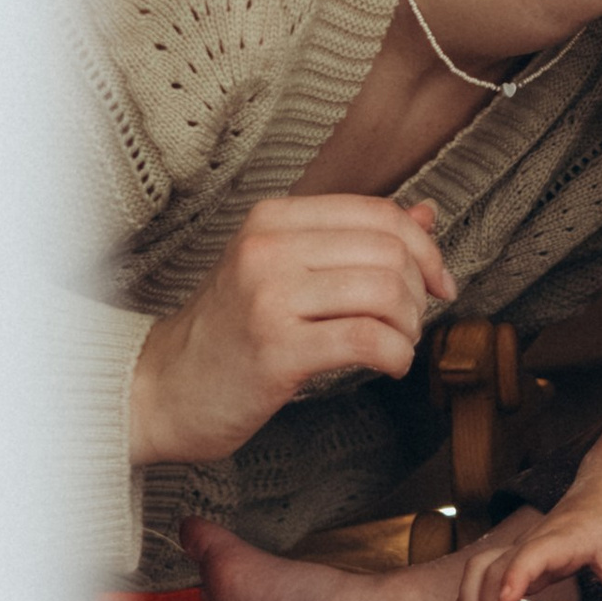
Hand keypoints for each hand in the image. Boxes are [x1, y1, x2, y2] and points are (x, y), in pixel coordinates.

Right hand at [128, 196, 454, 465]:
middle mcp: (268, 248)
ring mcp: (269, 297)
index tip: (439, 281)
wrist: (163, 387)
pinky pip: (368, 340)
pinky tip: (388, 366)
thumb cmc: (228, 331)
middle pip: (389, 252)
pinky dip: (396, 356)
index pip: (377, 212)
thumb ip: (352, 239)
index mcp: (273, 218)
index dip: (424, 247)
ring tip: (395, 345)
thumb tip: (425, 214)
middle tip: (409, 323)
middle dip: (419, 292)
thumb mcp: (283, 268)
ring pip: (385, 293)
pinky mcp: (276, 350)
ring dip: (409, 327)